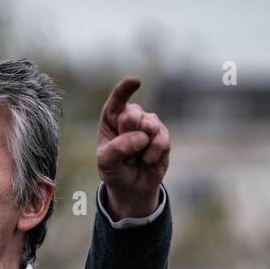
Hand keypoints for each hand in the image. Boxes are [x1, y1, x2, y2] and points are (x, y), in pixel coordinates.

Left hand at [96, 77, 170, 220]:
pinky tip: (147, 160)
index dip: (126, 89)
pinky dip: (152, 155)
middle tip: (124, 153)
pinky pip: (160, 141)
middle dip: (127, 137)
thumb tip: (141, 136)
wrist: (131, 187)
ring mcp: (149, 124)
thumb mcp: (105, 162)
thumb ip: (118, 148)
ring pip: (149, 127)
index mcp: (112, 116)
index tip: (136, 81)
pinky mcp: (163, 136)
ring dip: (140, 149)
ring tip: (134, 158)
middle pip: (132, 116)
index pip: (118, 99)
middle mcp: (132, 116)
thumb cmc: (114, 169)